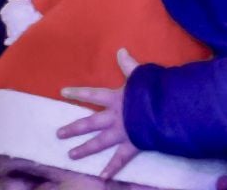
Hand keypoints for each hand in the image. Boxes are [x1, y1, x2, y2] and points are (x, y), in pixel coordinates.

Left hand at [57, 49, 142, 180]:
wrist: (168, 109)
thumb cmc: (155, 90)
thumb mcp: (142, 74)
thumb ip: (129, 64)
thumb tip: (120, 50)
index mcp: (116, 97)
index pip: (92, 94)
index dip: (77, 92)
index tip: (63, 92)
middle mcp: (114, 116)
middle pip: (90, 122)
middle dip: (73, 128)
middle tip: (58, 134)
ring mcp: (121, 132)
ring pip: (99, 142)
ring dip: (84, 149)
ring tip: (71, 155)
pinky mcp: (132, 144)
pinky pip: (120, 159)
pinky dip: (112, 169)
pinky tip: (101, 177)